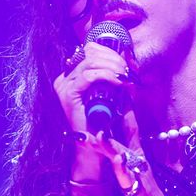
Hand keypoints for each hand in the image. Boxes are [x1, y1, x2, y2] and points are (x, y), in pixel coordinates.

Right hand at [52, 42, 134, 179]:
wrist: (95, 146)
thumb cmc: (105, 121)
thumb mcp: (113, 93)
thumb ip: (117, 76)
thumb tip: (130, 58)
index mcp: (73, 75)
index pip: (90, 50)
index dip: (111, 51)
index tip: (129, 62)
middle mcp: (65, 77)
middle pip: (91, 52)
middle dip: (114, 58)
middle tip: (130, 70)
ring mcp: (64, 85)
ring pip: (90, 61)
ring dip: (113, 66)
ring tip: (126, 77)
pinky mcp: (68, 94)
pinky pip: (89, 76)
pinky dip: (107, 76)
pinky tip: (119, 83)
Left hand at [84, 132, 166, 195]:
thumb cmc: (142, 191)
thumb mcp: (134, 167)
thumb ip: (119, 149)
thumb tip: (103, 129)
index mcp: (136, 165)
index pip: (122, 146)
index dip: (112, 135)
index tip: (102, 120)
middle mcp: (139, 176)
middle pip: (126, 160)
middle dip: (114, 148)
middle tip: (102, 135)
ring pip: (133, 183)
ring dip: (125, 172)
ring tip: (118, 161)